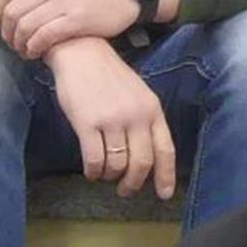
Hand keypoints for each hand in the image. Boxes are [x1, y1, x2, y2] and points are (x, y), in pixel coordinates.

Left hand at [0, 0, 150, 58]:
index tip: (0, 25)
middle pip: (13, 11)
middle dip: (7, 32)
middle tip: (12, 43)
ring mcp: (63, 0)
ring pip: (26, 26)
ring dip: (20, 43)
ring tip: (24, 50)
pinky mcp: (76, 19)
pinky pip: (44, 36)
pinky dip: (35, 47)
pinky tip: (36, 52)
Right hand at [43, 37, 177, 198]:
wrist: (80, 52)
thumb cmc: (107, 75)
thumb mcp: (137, 94)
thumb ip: (145, 121)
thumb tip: (147, 158)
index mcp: (152, 109)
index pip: (165, 150)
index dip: (166, 176)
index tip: (163, 195)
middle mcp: (136, 116)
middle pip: (142, 163)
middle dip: (134, 183)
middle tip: (125, 190)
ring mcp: (112, 119)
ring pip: (117, 165)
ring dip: (110, 176)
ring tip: (104, 174)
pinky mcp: (87, 123)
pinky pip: (95, 160)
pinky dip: (94, 172)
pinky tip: (91, 171)